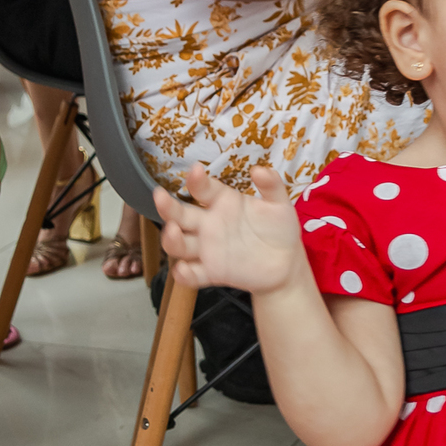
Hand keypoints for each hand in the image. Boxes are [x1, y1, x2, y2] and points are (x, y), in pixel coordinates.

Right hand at [155, 164, 303, 295]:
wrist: (286, 263)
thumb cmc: (278, 229)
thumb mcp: (279, 205)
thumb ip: (271, 186)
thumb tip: (260, 169)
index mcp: (222, 202)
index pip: (202, 189)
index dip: (196, 180)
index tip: (195, 171)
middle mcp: (209, 224)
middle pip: (179, 214)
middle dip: (167, 206)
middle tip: (160, 196)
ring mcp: (208, 249)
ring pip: (179, 245)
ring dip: (171, 239)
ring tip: (172, 231)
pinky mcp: (212, 272)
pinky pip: (191, 276)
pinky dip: (184, 275)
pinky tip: (184, 270)